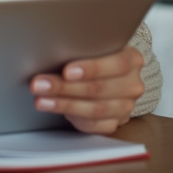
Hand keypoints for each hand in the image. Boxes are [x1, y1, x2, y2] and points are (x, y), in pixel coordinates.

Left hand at [29, 45, 145, 134]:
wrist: (104, 76)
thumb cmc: (94, 56)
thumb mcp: (94, 47)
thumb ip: (83, 48)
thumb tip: (52, 48)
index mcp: (132, 60)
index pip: (116, 64)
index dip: (91, 69)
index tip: (66, 71)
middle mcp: (132, 85)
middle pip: (99, 89)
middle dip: (65, 87)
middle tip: (40, 84)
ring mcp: (125, 107)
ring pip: (94, 109)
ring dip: (63, 104)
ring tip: (41, 99)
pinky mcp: (114, 124)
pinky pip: (93, 125)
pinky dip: (71, 117)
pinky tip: (53, 109)